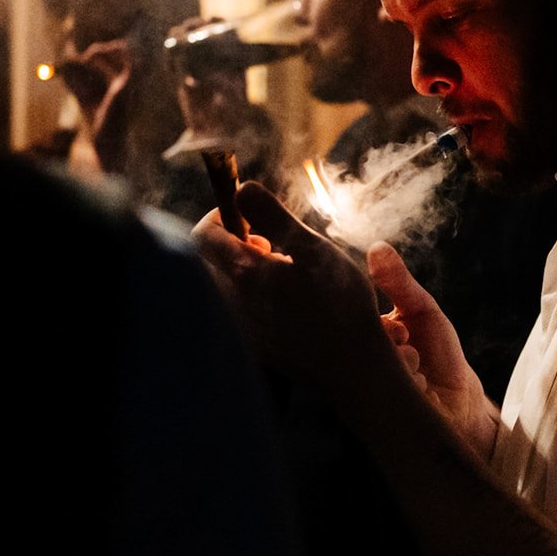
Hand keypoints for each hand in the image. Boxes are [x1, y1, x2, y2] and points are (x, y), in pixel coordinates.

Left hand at [191, 182, 393, 391]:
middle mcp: (234, 303)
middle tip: (274, 242)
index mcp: (244, 275)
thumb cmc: (340, 304)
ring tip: (287, 270)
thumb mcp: (312, 249)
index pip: (203, 235)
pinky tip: (293, 300)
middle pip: (212, 260)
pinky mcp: (257, 343)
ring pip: (229, 284)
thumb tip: (242, 188)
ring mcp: (244, 327)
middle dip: (237, 241)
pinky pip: (244, 308)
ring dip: (249, 268)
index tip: (251, 212)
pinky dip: (259, 293)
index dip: (221, 214)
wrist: (353, 367)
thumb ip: (274, 216)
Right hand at [368, 242, 499, 457]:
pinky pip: (391, 394)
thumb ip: (399, 282)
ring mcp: (368, 390)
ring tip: (419, 370)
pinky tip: (423, 390)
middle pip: (363, 346)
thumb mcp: (421, 310)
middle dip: (393, 344)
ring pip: (378, 369)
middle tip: (409, 344)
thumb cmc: (438, 353)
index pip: (356, 322)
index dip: (384, 326)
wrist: (459, 401)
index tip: (403, 330)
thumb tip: (377, 246)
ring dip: (406, 366)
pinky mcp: (379, 414)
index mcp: (365, 337)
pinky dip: (414, 387)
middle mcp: (360, 364)